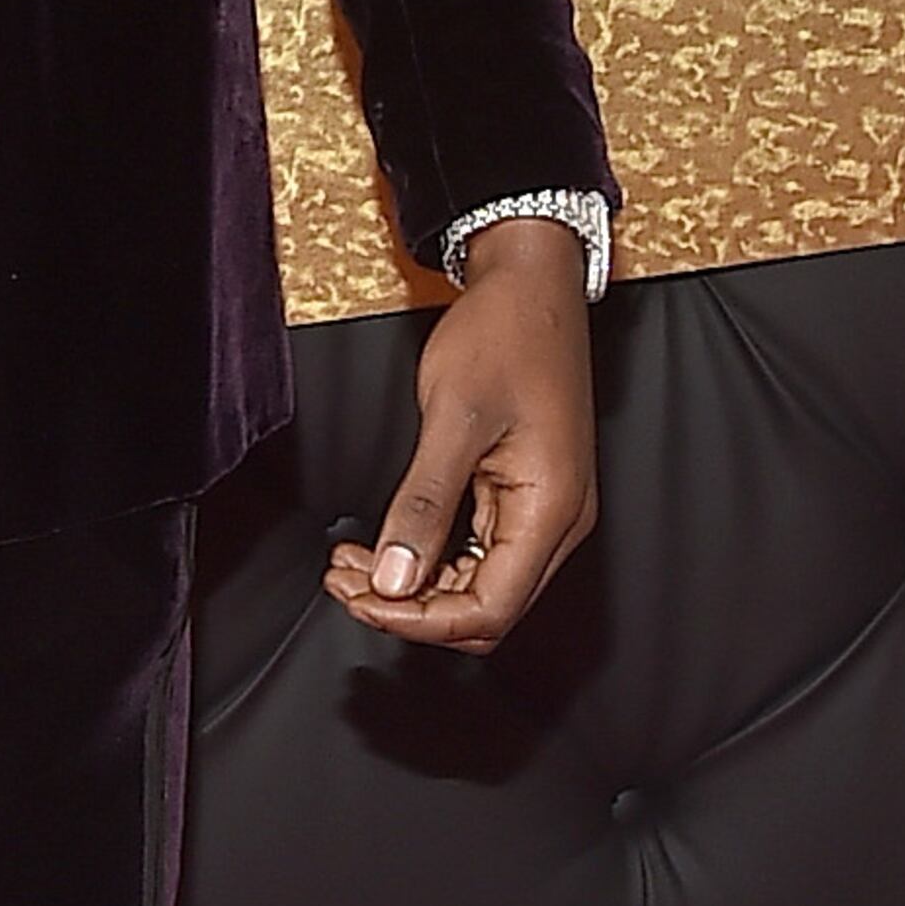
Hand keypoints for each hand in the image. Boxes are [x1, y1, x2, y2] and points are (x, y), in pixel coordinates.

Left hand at [321, 214, 597, 654]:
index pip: (488, 611)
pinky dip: (429, 556)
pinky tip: (384, 543)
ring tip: (353, 565)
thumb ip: (423, 505)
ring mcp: (542, 509)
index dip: (419, 621)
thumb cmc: (507, 334)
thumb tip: (395, 578)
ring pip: (477, 586)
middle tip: (348, 583)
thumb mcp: (452, 417)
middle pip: (484, 611)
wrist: (532, 284)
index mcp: (551, 510)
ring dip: (414, 585)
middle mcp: (557, 521)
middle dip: (410, 607)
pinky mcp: (523, 494)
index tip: (364, 599)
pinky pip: (477, 551)